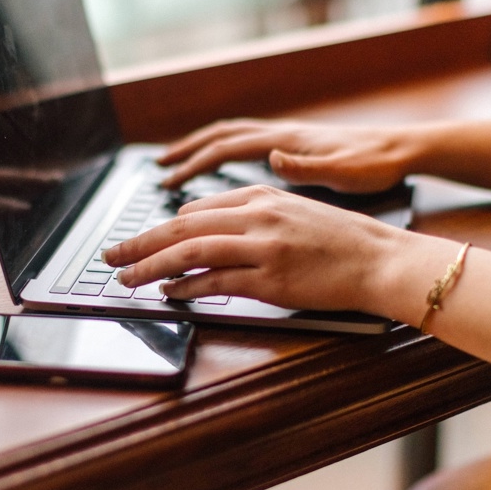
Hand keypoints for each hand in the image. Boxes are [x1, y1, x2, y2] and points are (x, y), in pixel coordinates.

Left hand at [103, 185, 407, 314]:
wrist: (379, 259)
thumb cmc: (338, 240)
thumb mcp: (291, 211)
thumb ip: (249, 214)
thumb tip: (200, 224)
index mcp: (261, 197)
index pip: (196, 211)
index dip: (161, 228)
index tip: (139, 242)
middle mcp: (257, 216)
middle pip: (182, 228)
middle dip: (140, 243)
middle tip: (111, 256)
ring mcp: (263, 247)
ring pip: (191, 252)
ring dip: (152, 266)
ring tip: (127, 278)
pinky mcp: (270, 279)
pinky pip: (216, 282)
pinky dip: (186, 287)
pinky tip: (168, 292)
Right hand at [157, 118, 417, 192]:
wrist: (402, 149)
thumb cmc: (375, 164)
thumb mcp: (344, 172)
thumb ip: (307, 167)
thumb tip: (273, 158)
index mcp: (286, 141)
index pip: (227, 147)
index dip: (194, 163)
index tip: (169, 180)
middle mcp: (281, 135)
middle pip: (221, 136)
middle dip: (187, 151)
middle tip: (159, 169)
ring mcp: (287, 140)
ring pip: (232, 138)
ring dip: (202, 150)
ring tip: (178, 167)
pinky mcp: (295, 148)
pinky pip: (247, 146)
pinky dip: (224, 155)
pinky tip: (222, 174)